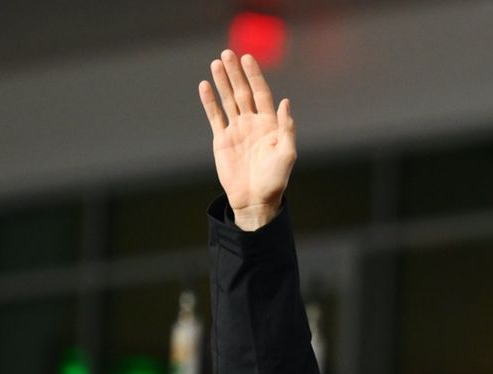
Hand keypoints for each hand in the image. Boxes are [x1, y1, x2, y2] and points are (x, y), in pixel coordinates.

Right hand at [198, 50, 295, 230]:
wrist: (254, 200)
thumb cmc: (275, 180)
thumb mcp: (287, 154)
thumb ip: (287, 128)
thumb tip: (285, 102)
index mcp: (270, 124)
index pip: (261, 94)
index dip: (255, 76)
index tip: (248, 59)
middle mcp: (253, 123)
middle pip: (243, 92)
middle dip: (236, 73)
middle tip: (228, 53)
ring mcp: (237, 130)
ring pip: (228, 100)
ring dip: (222, 81)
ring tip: (216, 63)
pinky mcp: (222, 139)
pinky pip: (215, 116)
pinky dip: (209, 101)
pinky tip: (205, 86)